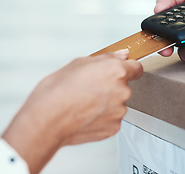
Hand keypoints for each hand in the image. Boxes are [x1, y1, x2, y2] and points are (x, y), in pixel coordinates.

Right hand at [1, 50, 142, 173]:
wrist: (48, 119)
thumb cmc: (58, 91)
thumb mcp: (79, 63)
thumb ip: (106, 58)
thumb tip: (121, 55)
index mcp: (116, 71)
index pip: (137, 68)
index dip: (129, 69)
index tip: (123, 71)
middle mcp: (122, 91)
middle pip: (124, 86)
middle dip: (111, 86)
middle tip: (90, 88)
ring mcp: (119, 111)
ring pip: (117, 104)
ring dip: (107, 103)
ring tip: (85, 103)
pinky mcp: (113, 128)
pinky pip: (111, 119)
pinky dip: (102, 117)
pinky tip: (86, 114)